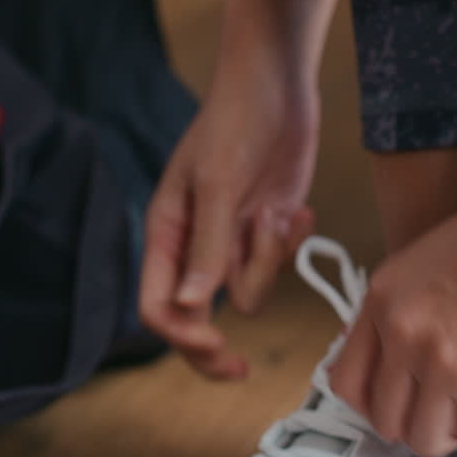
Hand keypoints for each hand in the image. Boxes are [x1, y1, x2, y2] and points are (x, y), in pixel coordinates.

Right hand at [141, 50, 317, 379]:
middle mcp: (196, 245)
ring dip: (268, 261)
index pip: (158, 306)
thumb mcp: (217, 184)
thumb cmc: (234, 123)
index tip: (215, 344)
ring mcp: (234, 240)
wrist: (278, 86)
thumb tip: (191, 307)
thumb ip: (208, 248)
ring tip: (275, 214)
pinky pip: (279, 264)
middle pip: (196, 319)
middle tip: (241, 369)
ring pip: (248, 292)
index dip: (182, 336)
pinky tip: (297, 208)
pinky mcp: (268, 230)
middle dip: (216, 344)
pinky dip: (291, 242)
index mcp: (166, 234)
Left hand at [328, 198, 456, 456]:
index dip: (372, 401)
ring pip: (423, 438)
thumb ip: (399, 312)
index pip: (345, 382)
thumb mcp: (420, 266)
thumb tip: (395, 364)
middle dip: (411, 421)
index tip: (397, 398)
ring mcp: (440, 364)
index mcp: (380, 300)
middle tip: (438, 408)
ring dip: (445, 430)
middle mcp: (401, 335)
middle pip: (384, 420)